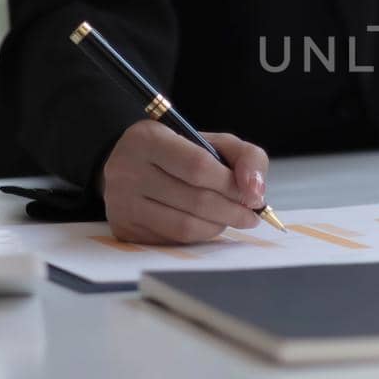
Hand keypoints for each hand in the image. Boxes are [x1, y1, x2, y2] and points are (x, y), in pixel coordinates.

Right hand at [98, 120, 268, 243]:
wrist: (132, 167)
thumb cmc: (181, 154)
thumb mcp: (214, 143)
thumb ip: (246, 157)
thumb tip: (256, 192)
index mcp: (148, 139)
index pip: (199, 166)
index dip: (232, 185)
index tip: (252, 196)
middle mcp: (127, 170)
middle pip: (195, 199)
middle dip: (232, 210)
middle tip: (250, 215)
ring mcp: (122, 202)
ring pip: (185, 226)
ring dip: (218, 226)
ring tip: (231, 219)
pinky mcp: (124, 228)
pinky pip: (173, 240)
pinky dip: (200, 235)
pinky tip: (208, 224)